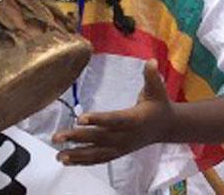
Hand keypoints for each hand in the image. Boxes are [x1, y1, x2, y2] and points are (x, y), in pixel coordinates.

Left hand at [52, 60, 174, 165]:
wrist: (165, 127)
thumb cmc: (158, 105)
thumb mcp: (157, 89)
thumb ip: (152, 76)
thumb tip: (151, 61)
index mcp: (135, 120)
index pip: (114, 120)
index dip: (98, 120)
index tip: (80, 119)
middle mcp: (126, 137)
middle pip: (99, 138)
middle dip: (78, 138)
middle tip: (58, 136)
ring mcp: (121, 147)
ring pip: (97, 153)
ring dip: (77, 155)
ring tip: (58, 155)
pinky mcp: (117, 153)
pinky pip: (98, 159)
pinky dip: (83, 161)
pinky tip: (67, 160)